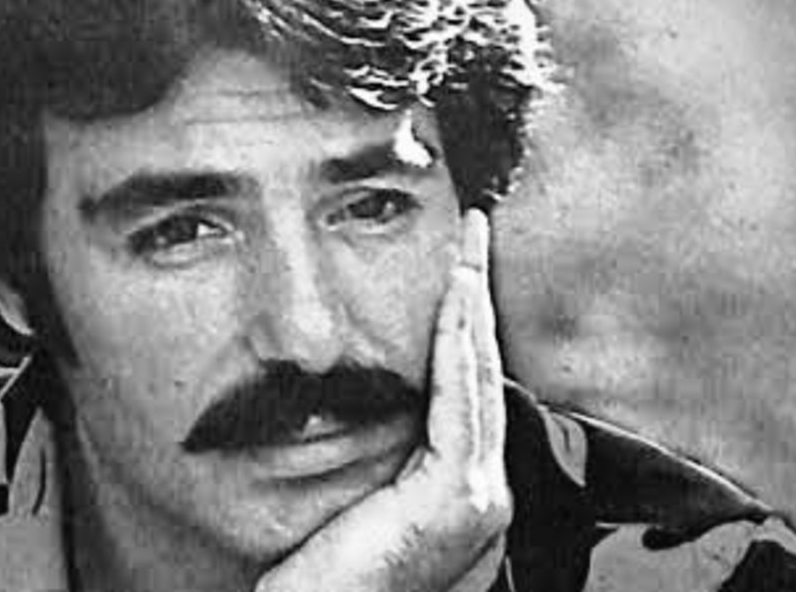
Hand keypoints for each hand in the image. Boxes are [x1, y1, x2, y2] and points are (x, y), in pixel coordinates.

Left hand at [255, 210, 510, 591]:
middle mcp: (482, 494)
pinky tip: (453, 297)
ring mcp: (478, 500)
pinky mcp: (457, 500)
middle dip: (477, 299)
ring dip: (471, 306)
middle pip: (480, 373)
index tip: (456, 268)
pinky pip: (459, 400)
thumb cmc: (313, 568)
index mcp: (458, 490)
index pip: (466, 389)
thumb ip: (369, 444)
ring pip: (477, 377)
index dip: (465, 324)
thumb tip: (352, 386)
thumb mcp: (348, 488)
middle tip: (472, 236)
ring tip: (466, 248)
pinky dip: (457, 344)